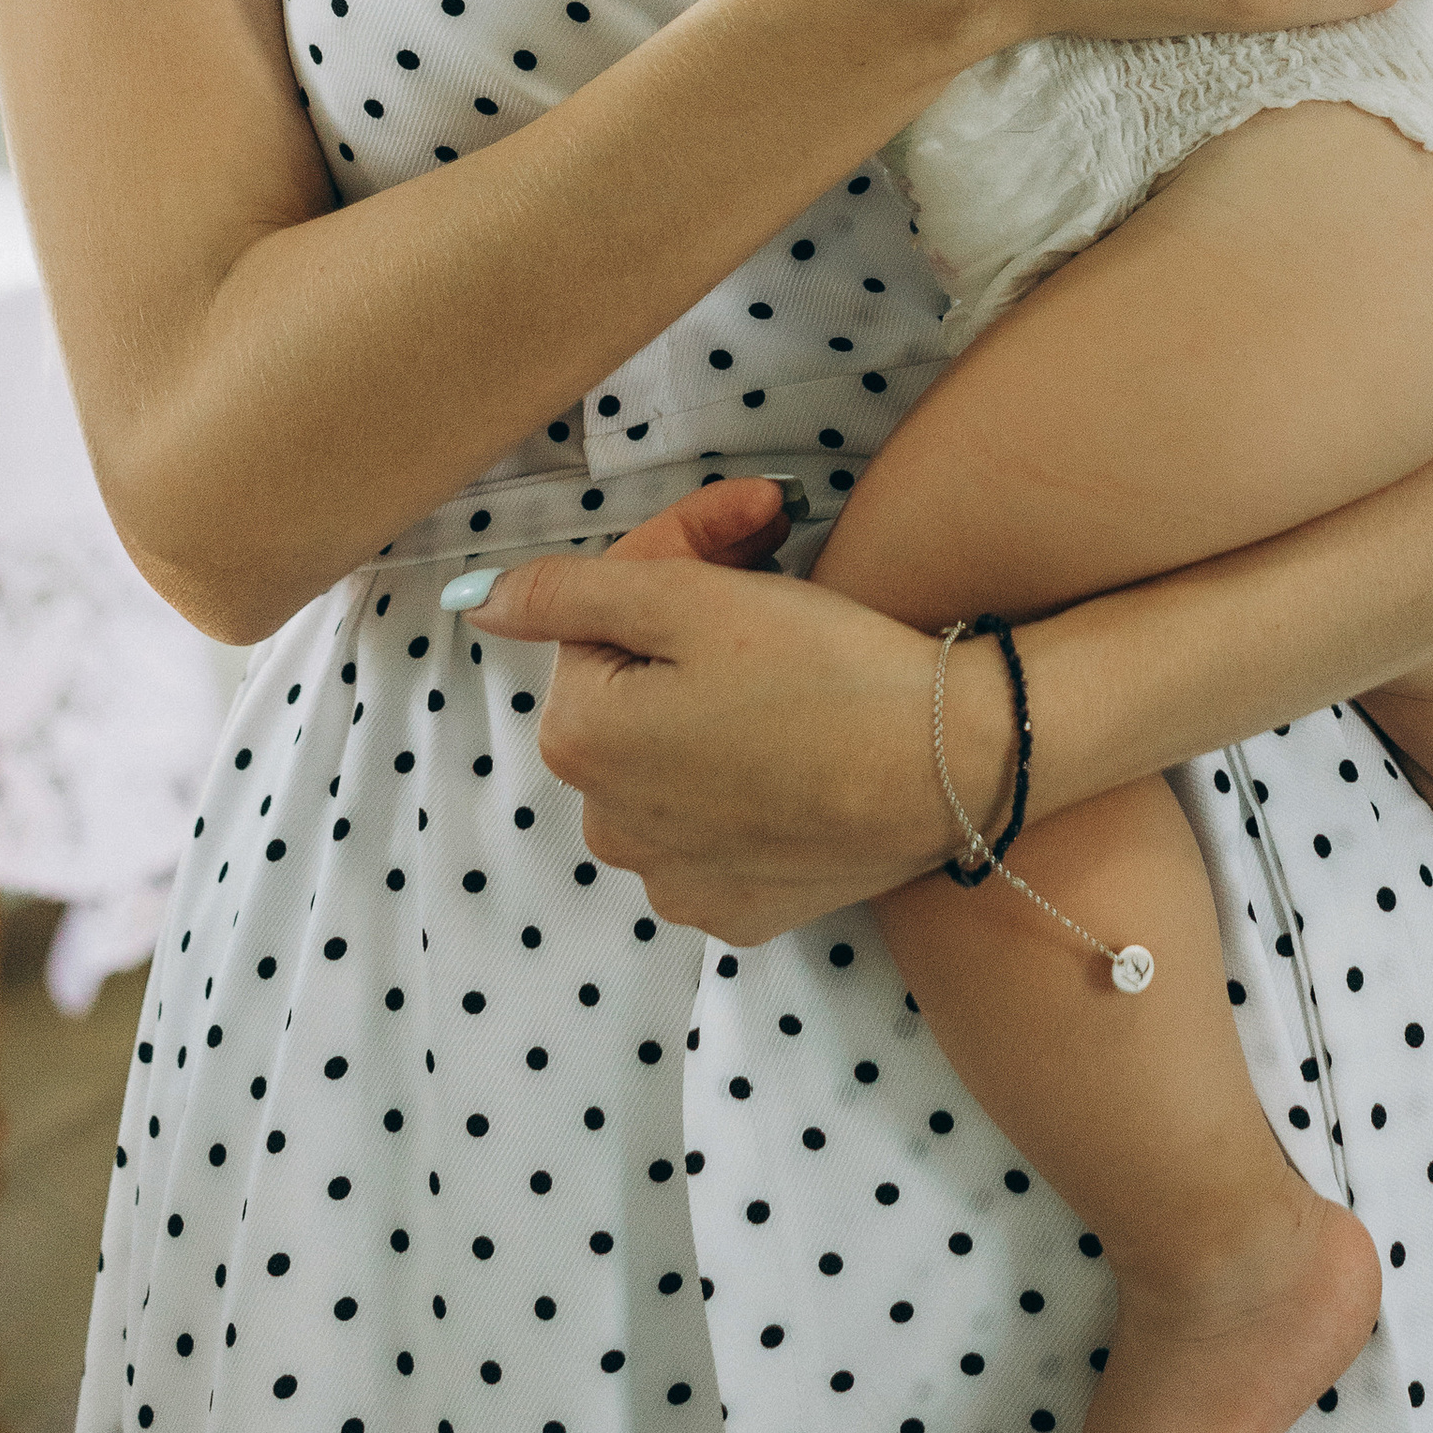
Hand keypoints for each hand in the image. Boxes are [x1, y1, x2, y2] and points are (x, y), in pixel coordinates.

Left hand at [458, 482, 960, 939]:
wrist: (952, 763)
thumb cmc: (826, 670)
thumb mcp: (690, 602)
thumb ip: (568, 592)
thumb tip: (481, 604)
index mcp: (579, 740)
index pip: (602, 617)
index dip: (678, 556)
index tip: (759, 523)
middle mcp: (608, 827)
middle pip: (632, 688)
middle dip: (692, 620)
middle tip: (781, 561)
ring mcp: (674, 879)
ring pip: (671, 756)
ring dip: (713, 695)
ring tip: (795, 653)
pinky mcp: (739, 910)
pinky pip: (715, 825)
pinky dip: (745, 773)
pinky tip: (800, 734)